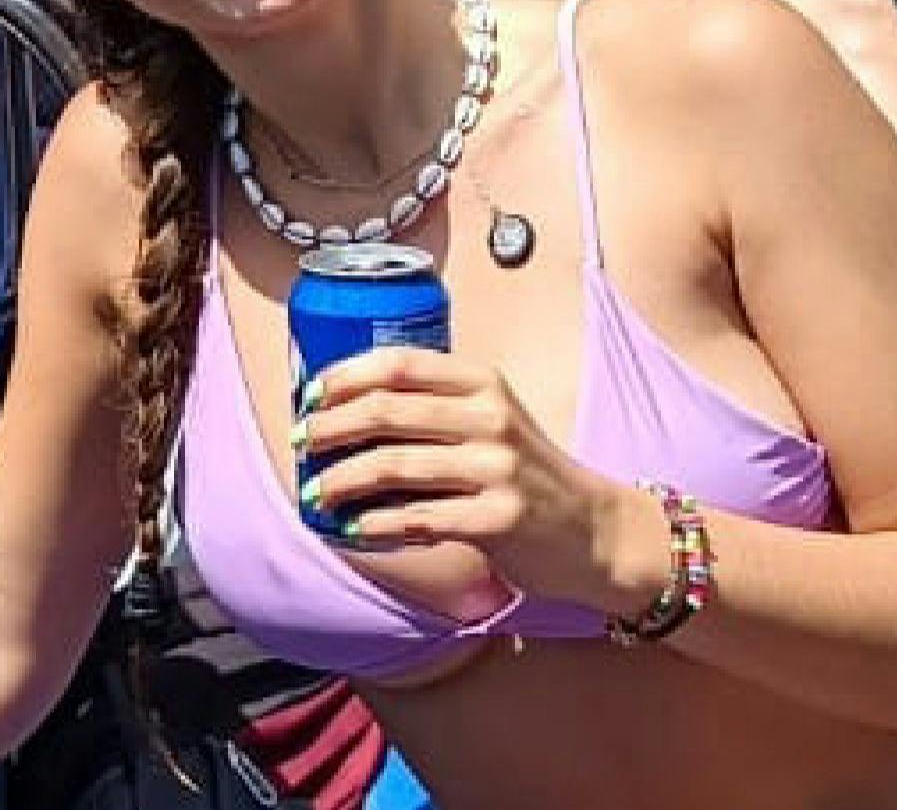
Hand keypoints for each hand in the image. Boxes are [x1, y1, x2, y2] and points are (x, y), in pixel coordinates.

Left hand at [296, 344, 656, 615]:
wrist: (594, 532)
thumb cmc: (525, 473)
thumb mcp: (489, 421)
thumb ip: (431, 407)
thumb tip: (338, 409)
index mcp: (483, 383)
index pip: (398, 364)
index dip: (344, 376)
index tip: (309, 396)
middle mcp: (491, 418)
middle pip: (386, 411)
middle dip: (331, 427)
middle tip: (302, 443)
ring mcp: (497, 469)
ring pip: (393, 465)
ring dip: (341, 479)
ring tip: (316, 492)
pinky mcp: (500, 519)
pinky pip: (418, 517)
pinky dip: (375, 523)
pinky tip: (353, 527)